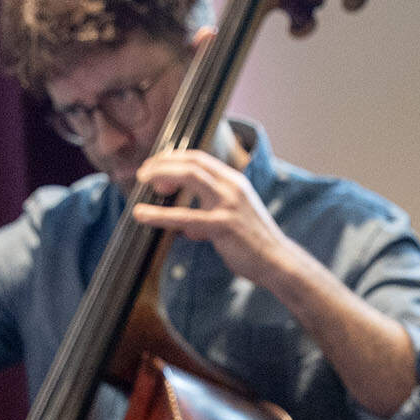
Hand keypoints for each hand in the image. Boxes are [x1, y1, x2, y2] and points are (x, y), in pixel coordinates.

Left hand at [130, 150, 307, 291]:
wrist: (278, 261)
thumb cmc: (254, 244)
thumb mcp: (234, 220)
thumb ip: (211, 217)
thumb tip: (188, 228)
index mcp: (234, 182)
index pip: (200, 158)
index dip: (174, 158)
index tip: (156, 165)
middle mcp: (232, 186)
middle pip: (192, 161)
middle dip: (164, 162)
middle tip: (143, 172)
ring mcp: (228, 204)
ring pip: (189, 177)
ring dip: (161, 175)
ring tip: (142, 182)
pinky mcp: (223, 225)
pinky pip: (184, 217)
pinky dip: (159, 214)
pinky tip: (142, 214)